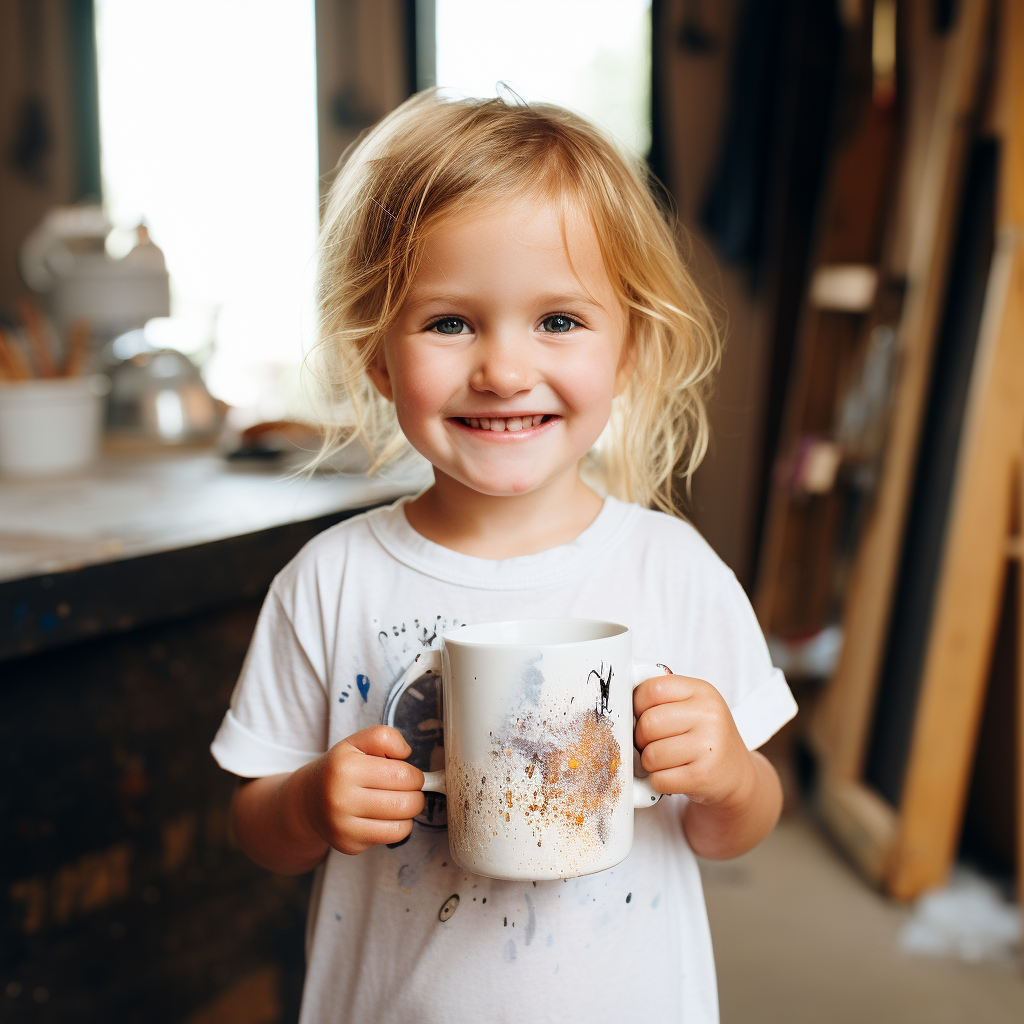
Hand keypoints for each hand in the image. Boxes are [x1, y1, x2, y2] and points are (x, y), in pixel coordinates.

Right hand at [299, 726, 425, 855]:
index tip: (409, 774)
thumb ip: (385, 737)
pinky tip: (386, 816)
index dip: (414, 774)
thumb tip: (406, 753)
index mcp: (345, 768)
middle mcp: (340, 800)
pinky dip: (398, 827)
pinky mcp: (348, 845)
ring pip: (402, 825)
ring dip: (409, 813)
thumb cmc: (341, 768)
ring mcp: (343, 827)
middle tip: (408, 790)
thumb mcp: (358, 742)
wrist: (309, 800)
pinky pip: (391, 838)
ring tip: (399, 802)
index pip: (403, 775)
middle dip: (416, 795)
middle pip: (405, 803)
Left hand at [633, 675, 754, 809]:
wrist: (735, 774)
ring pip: (650, 755)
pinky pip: (659, 779)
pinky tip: (673, 776)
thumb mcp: (691, 706)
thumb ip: (661, 698)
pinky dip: (658, 781)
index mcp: (702, 691)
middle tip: (652, 744)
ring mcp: (709, 746)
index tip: (642, 716)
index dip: (637, 706)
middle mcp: (709, 715)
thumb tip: (619, 701)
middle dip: (641, 739)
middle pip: (647, 724)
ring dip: (649, 763)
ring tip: (665, 761)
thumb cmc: (702, 736)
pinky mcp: (703, 776)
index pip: (651, 689)